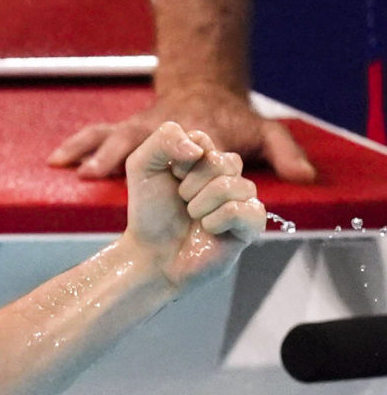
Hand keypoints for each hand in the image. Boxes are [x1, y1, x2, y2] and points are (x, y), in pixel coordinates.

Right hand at [51, 82, 316, 182]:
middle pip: (139, 140)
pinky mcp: (126, 134)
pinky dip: (77, 147)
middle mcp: (166, 132)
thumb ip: (284, 153)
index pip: (189, 149)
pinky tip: (56, 160)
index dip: (181, 157)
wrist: (204, 93)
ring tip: (69, 168)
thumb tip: (305, 176)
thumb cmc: (232, 121)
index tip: (167, 167)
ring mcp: (141, 131)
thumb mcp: (263, 134)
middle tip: (95, 173)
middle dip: (116, 154)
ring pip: (113, 135)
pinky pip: (97, 135)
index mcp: (199, 136)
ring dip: (91, 152)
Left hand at [121, 123, 264, 292]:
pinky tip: (208, 229)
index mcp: (207, 158)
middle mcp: (229, 175)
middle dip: (189, 185)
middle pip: (219, 161)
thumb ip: (164, 139)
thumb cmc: (150, 213)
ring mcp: (243, 198)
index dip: (179, 162)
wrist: (150, 255)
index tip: (170, 178)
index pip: (201, 140)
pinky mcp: (251, 223)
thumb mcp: (142, 166)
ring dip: (199, 205)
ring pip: (229, 185)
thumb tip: (198, 149)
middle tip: (181, 203)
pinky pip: (240, 210)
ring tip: (193, 218)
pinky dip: (215, 220)